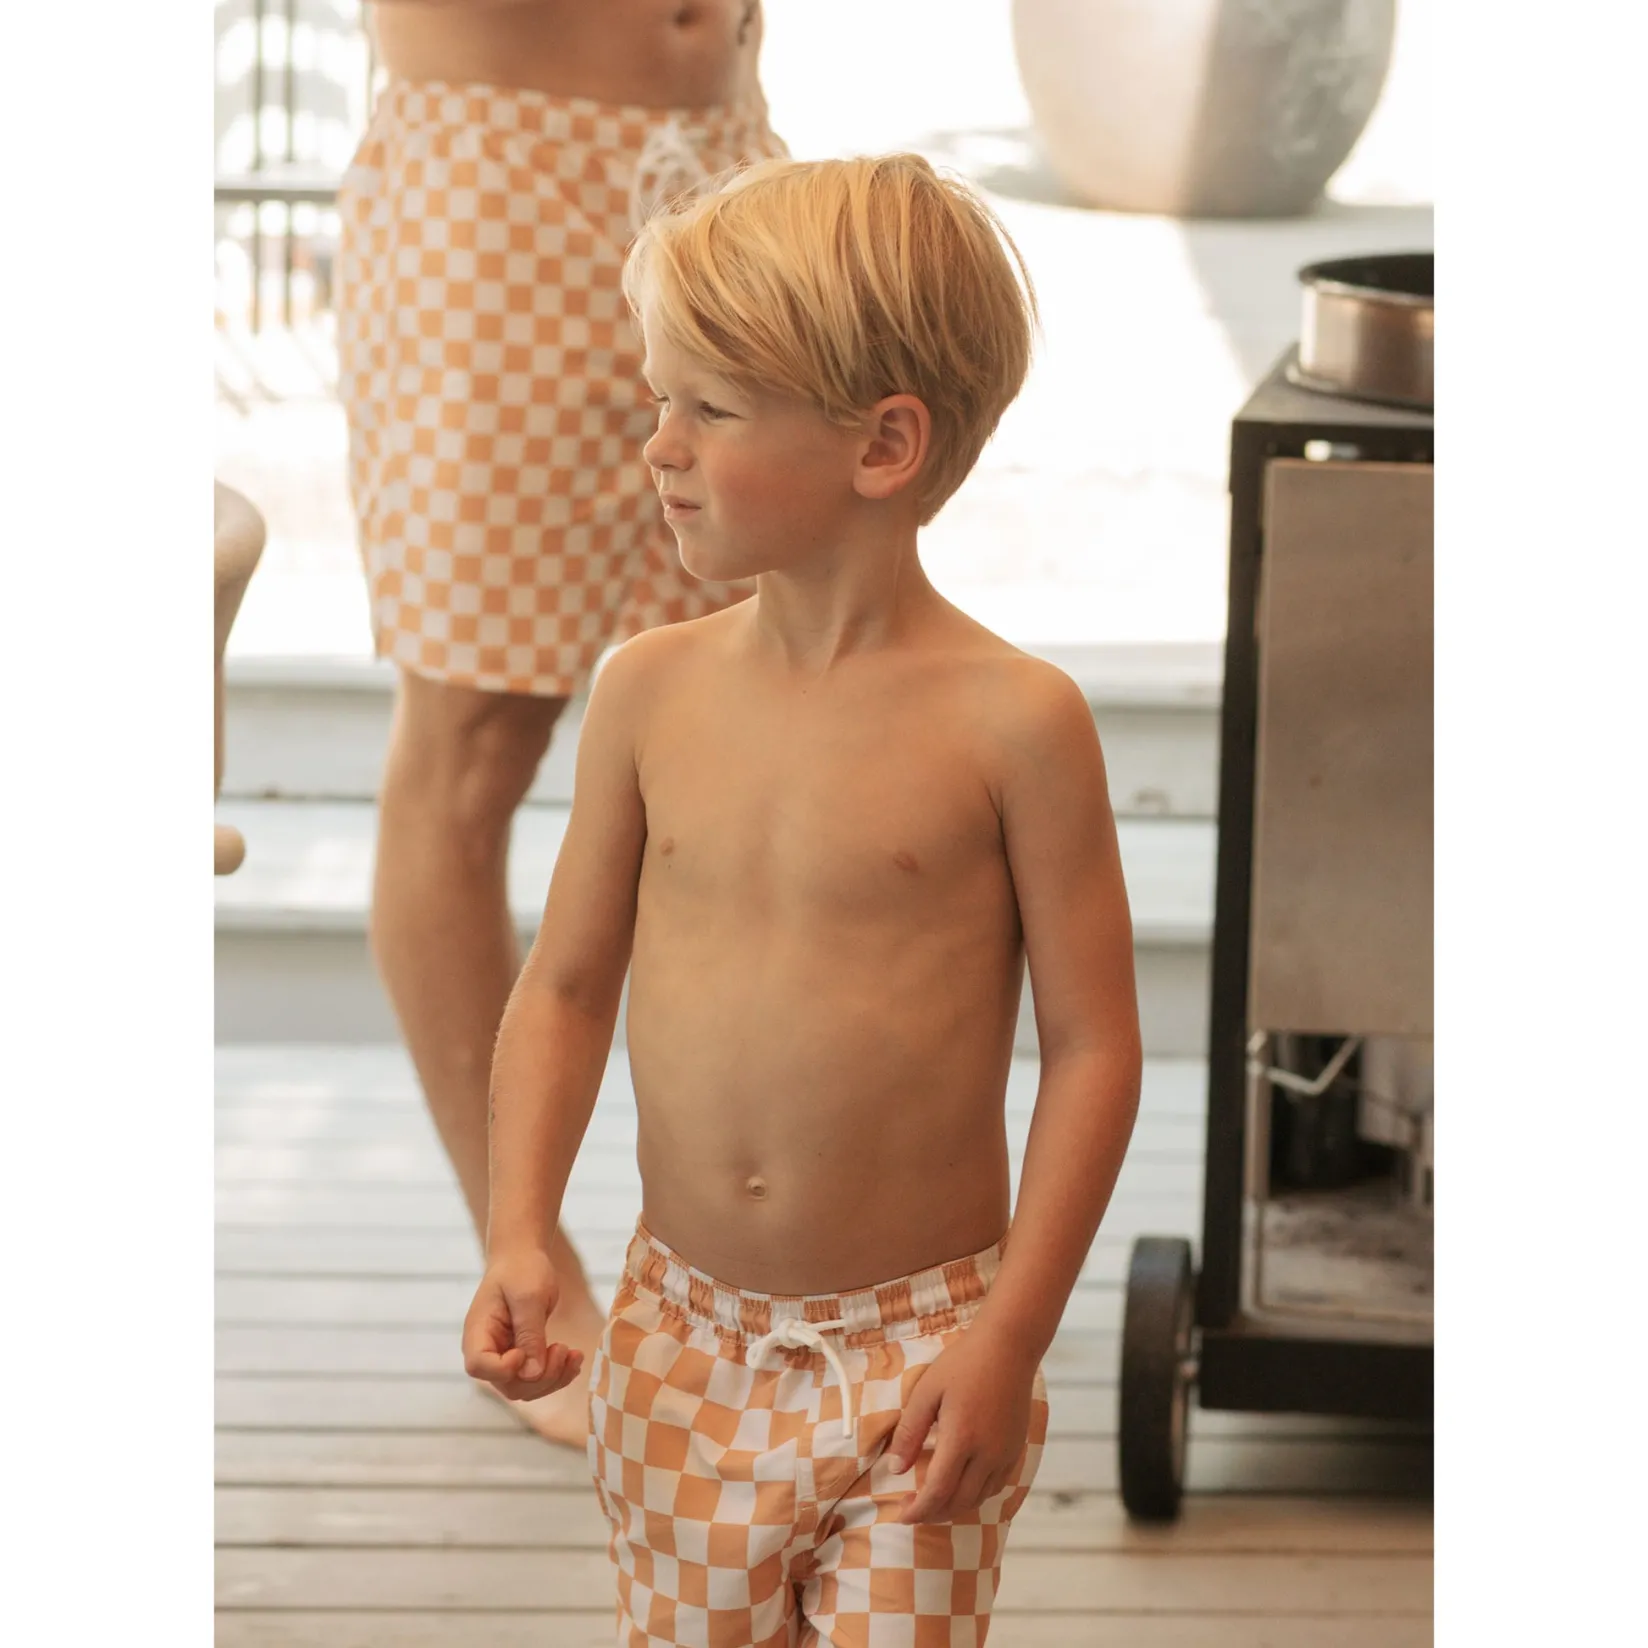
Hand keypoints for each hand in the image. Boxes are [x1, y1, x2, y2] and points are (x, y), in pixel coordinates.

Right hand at [461, 1248, 584, 1401]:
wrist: (523, 1257)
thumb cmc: (521, 1270)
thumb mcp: (528, 1297)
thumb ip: (530, 1334)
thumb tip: (532, 1373)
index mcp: (478, 1332)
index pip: (479, 1367)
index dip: (503, 1369)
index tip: (525, 1351)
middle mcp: (487, 1349)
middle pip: (507, 1384)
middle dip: (540, 1377)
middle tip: (563, 1348)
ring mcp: (504, 1355)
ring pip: (525, 1387)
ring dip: (553, 1378)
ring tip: (573, 1354)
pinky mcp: (522, 1356)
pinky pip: (537, 1378)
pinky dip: (558, 1373)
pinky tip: (574, 1359)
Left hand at [883, 1325, 1039, 1523]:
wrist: (1008, 1346)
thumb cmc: (963, 1363)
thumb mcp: (927, 1392)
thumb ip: (910, 1432)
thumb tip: (895, 1469)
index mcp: (961, 1440)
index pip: (938, 1492)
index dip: (918, 1510)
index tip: (901, 1515)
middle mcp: (987, 1454)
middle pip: (960, 1503)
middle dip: (933, 1514)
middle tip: (912, 1510)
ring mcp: (1005, 1453)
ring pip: (980, 1498)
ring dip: (955, 1507)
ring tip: (933, 1501)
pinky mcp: (1016, 1448)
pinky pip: (996, 1485)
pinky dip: (976, 1494)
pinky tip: (962, 1484)